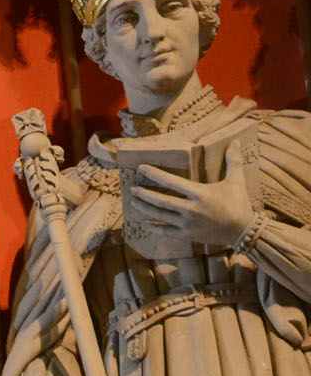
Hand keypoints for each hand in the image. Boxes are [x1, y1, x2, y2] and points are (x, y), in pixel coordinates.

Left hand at [131, 143, 256, 248]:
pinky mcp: (188, 235)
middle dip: (144, 194)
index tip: (141, 168)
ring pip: (161, 215)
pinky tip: (144, 223)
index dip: (154, 174)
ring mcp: (187, 223)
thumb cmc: (239, 204)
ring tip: (133, 202)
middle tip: (131, 188)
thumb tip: (235, 141)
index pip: (172, 181)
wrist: (243, 230)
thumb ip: (234, 161)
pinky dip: (154, 228)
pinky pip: (166, 231)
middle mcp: (191, 208)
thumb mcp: (237, 181)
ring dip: (145, 208)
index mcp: (200, 193)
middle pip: (161, 200)